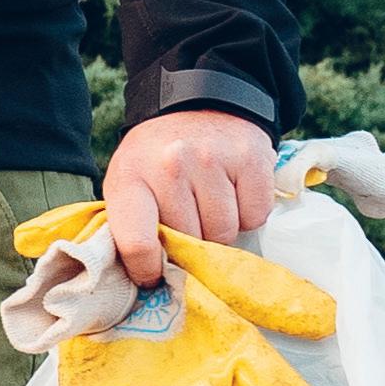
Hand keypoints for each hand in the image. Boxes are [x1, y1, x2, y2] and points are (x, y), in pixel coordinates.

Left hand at [101, 110, 277, 288]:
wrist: (196, 103)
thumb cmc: (156, 158)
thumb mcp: (128, 184)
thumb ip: (130, 228)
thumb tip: (148, 282)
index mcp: (131, 177)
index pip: (137, 243)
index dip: (148, 270)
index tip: (154, 276)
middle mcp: (171, 165)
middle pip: (191, 241)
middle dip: (191, 241)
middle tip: (189, 219)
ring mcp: (212, 159)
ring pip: (226, 233)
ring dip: (221, 228)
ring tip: (210, 203)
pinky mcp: (251, 158)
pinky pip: (256, 216)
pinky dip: (248, 213)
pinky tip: (234, 192)